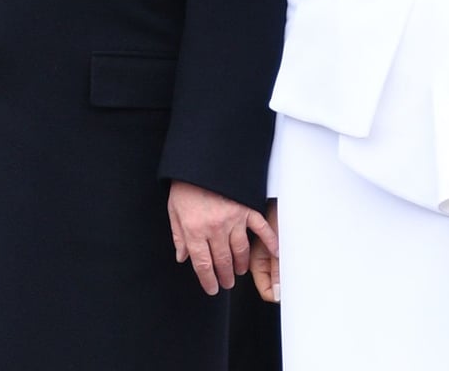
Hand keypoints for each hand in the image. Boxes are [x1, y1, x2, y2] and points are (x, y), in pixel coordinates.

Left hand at [167, 180, 277, 295]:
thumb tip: (182, 257)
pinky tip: (274, 252)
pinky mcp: (246, 208)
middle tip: (227, 282)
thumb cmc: (186, 185)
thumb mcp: (174, 210)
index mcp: (195, 230)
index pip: (203, 265)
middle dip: (225, 276)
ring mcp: (233, 219)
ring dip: (240, 264)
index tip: (212, 288)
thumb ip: (178, 236)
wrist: (201, 161)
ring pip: (240, 250)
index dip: (208, 280)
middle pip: (222, 261)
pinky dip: (269, 241)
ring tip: (239, 270)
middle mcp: (215, 228)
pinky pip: (260, 229)